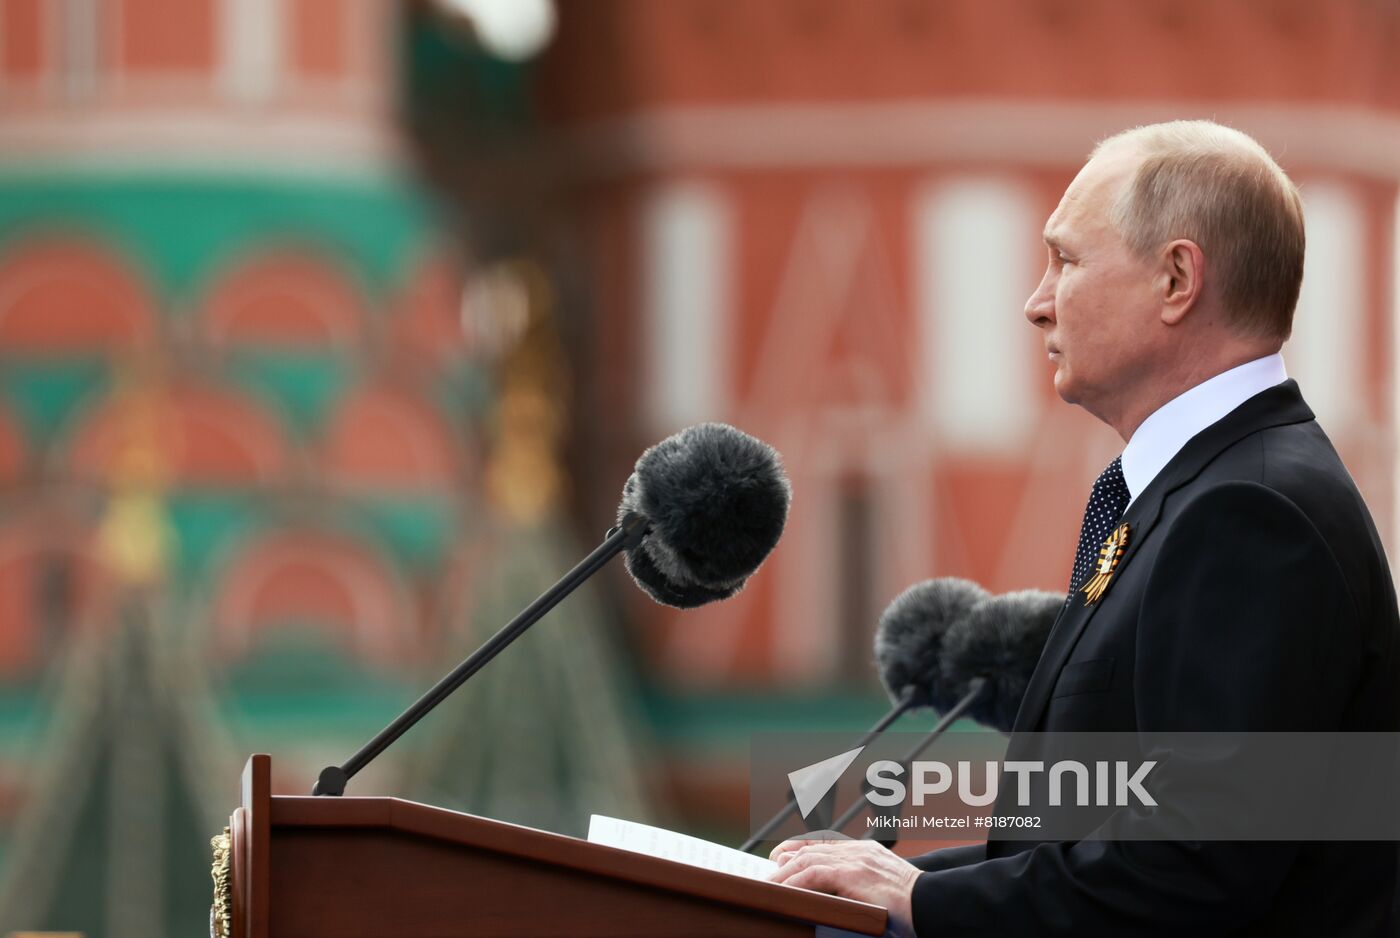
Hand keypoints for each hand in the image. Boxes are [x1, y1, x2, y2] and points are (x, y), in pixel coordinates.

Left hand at [769, 838, 918, 937]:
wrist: (930, 902)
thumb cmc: (913, 902)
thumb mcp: (884, 885)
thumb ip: (862, 881)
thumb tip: (841, 890)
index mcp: (866, 850)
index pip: (824, 842)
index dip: (799, 846)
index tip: (782, 853)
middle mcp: (857, 850)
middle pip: (811, 849)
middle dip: (785, 859)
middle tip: (769, 872)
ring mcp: (854, 860)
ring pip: (807, 861)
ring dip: (784, 874)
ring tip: (770, 885)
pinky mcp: (850, 874)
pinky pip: (813, 876)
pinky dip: (794, 883)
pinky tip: (784, 891)